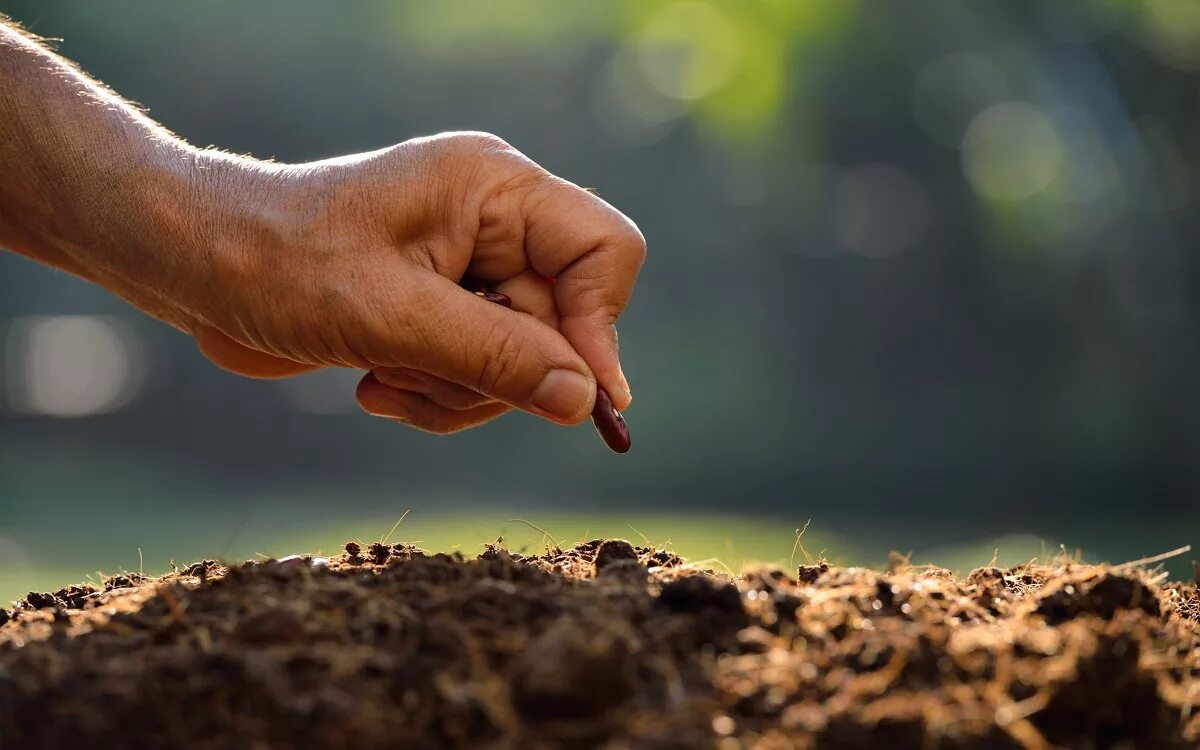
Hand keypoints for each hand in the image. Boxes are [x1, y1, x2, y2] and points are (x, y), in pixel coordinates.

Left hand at [186, 132, 644, 432]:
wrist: (198, 263)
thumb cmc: (279, 264)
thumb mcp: (391, 316)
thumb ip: (494, 356)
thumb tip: (585, 401)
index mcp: (495, 188)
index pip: (606, 250)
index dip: (598, 326)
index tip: (571, 396)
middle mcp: (497, 220)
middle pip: (564, 323)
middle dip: (493, 371)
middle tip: (417, 372)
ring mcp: (473, 264)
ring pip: (525, 361)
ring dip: (455, 391)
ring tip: (382, 376)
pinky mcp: (447, 304)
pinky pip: (482, 373)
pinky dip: (435, 394)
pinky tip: (374, 382)